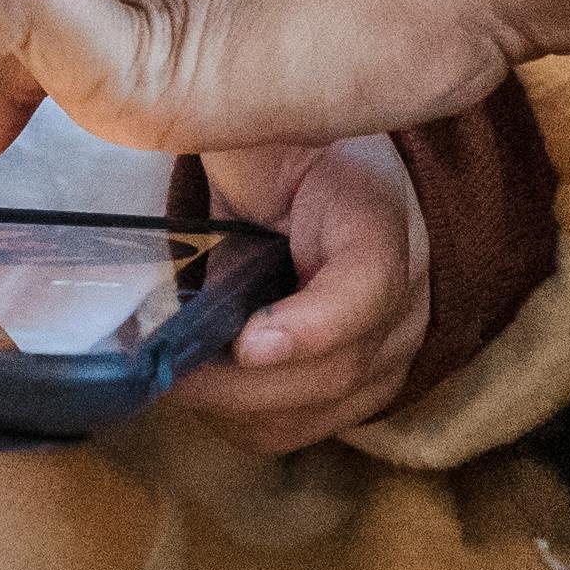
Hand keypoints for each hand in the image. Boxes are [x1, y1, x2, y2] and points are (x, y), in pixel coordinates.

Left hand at [169, 138, 429, 453]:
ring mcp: (393, 349)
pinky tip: (205, 385)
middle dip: (239, 383)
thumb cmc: (287, 151)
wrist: (339, 170)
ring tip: (175, 374)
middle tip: (163, 368)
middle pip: (336, 370)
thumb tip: (175, 258)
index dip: (312, 326)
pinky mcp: (367, 386)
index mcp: (377, 217)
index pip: (369, 286)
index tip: (246, 344)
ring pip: (316, 410)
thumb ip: (233, 181)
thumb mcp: (260, 142)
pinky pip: (303, 427)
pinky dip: (244, 418)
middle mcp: (406, 295)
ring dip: (236, 407)